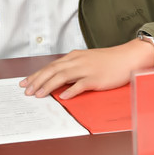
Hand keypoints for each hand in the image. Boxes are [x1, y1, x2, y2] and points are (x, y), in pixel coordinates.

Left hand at [19, 39, 153, 99]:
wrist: (128, 57)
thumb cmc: (109, 60)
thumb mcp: (87, 60)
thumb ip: (72, 68)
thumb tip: (59, 79)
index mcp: (74, 57)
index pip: (50, 66)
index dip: (36, 74)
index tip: (25, 82)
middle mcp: (77, 61)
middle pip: (52, 70)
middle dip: (37, 80)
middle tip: (26, 90)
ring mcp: (86, 69)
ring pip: (62, 76)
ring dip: (48, 85)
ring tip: (38, 95)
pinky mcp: (96, 78)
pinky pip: (80, 85)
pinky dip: (70, 91)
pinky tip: (62, 97)